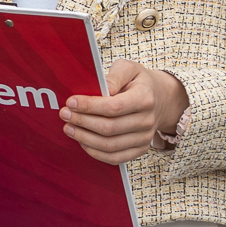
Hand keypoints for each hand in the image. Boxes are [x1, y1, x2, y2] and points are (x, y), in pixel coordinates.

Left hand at [61, 61, 184, 166]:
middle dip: (82, 122)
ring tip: (69, 128)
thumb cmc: (139, 82)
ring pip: (110, 145)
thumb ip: (115, 75)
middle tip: (65, 114)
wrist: (160, 99)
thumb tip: (103, 88)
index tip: (71, 102)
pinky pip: (115, 158)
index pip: (114, 107)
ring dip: (84, 138)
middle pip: (109, 128)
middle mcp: (147, 120)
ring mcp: (145, 138)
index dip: (89, 106)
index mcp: (145, 98)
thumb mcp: (129, 68)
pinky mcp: (140, 150)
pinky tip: (82, 141)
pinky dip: (95, 152)